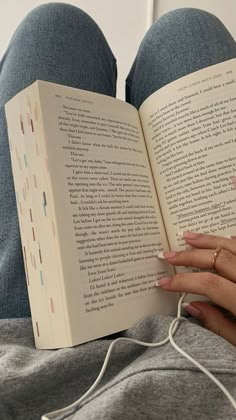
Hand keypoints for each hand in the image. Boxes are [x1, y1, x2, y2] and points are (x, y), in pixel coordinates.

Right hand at [157, 231, 235, 346]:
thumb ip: (217, 324)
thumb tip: (192, 306)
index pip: (208, 283)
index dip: (182, 281)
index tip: (163, 282)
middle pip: (217, 259)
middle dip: (189, 256)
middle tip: (167, 255)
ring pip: (231, 247)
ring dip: (208, 241)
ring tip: (187, 237)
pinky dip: (231, 242)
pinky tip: (221, 239)